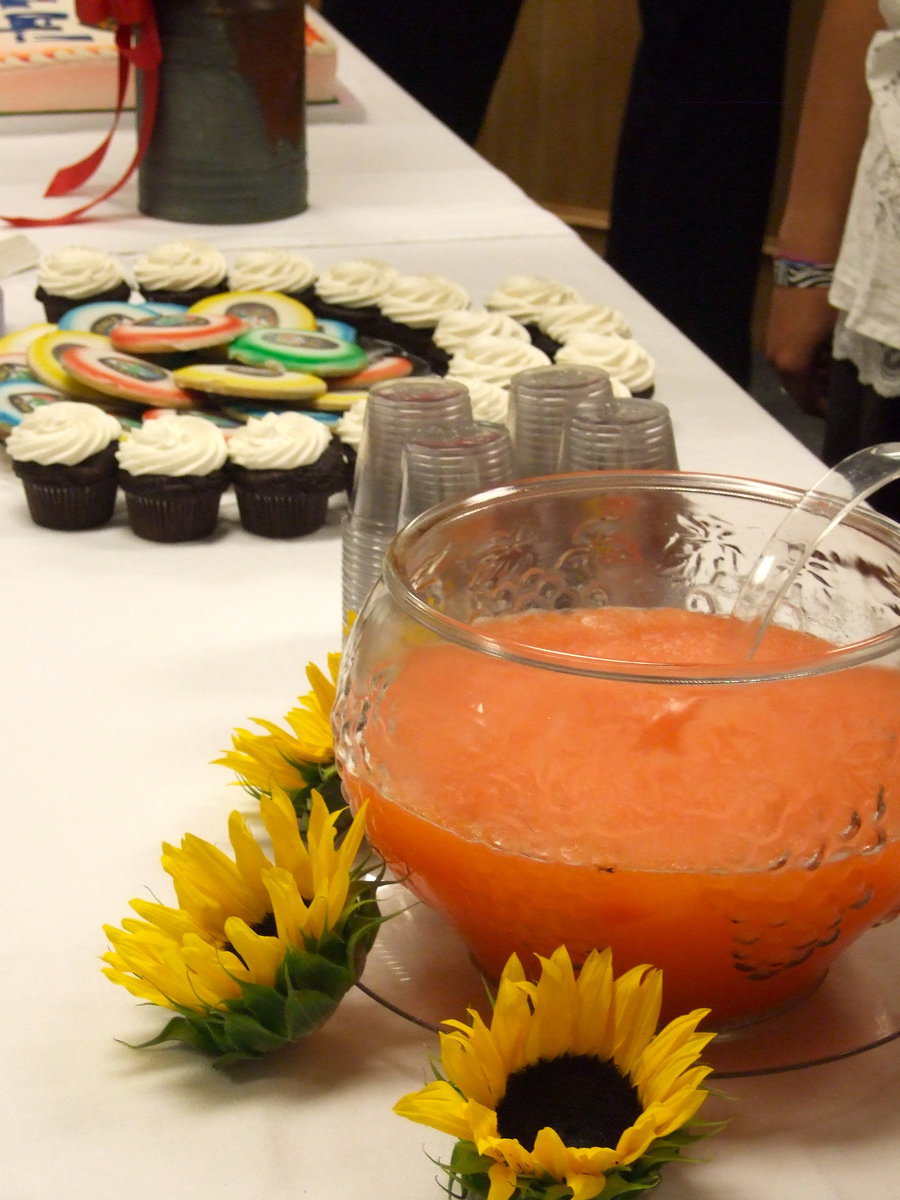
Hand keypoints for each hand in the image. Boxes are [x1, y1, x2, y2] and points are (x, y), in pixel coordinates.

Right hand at [765, 286, 837, 415]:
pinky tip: (824, 350)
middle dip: (820, 391)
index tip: (840, 409)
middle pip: (798, 388)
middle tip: (843, 386)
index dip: (823, 409)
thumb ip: (838, 364)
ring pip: (794, 372)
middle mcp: (776, 361)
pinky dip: (807, 361)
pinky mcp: (773, 333)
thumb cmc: (826, 301)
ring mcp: (772, 346)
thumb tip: (842, 379)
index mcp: (791, 366)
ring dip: (814, 375)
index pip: (806, 401)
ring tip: (837, 366)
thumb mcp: (838, 336)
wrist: (806, 264)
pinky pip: (790, 357)